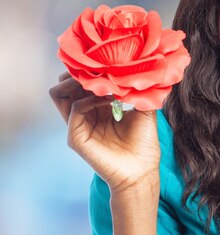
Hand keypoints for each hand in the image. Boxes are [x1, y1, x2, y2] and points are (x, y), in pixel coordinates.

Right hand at [49, 71, 160, 198]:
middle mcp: (85, 116)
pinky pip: (74, 109)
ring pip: (60, 94)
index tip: (107, 63)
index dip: (89, 72)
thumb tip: (135, 70)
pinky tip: (109, 99)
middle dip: (80, 73)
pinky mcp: (76, 137)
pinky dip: (90, 99)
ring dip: (79, 82)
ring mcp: (78, 127)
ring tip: (101, 81)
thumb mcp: (143, 110)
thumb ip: (135, 91)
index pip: (81, 84)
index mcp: (98, 110)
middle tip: (100, 69)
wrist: (142, 171)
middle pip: (66, 86)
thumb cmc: (144, 144)